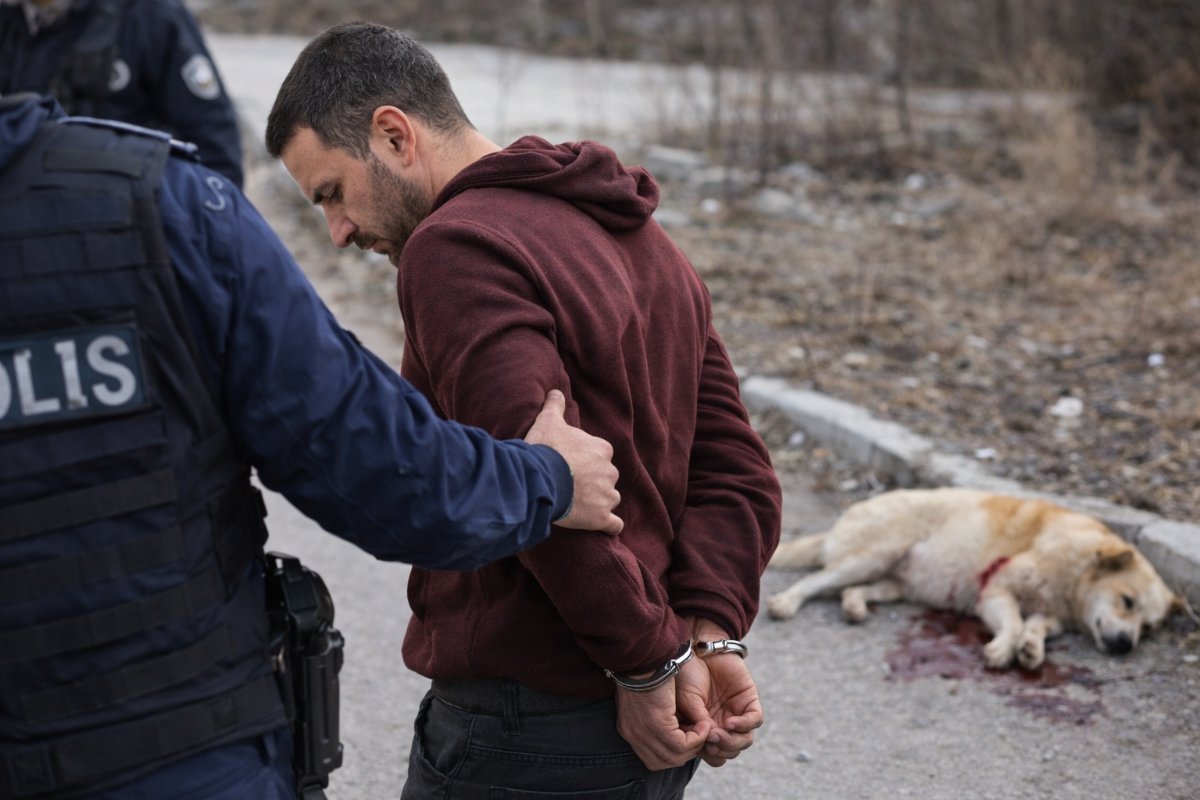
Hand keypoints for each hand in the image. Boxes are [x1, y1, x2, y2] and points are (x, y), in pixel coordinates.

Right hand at [524, 390, 621, 534]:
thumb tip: (556, 391)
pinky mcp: (601, 518)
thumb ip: (555, 406)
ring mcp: (607, 496)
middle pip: (606, 478)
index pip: (600, 455)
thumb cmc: (545, 449)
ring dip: (599, 502)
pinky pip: (614, 524)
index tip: (570, 465)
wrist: (541, 479)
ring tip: (579, 505)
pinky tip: (602, 526)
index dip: (585, 461)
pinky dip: (609, 525)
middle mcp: (610, 472)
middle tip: (570, 485)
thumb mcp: (548, 421)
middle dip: (593, 482)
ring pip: (610, 499)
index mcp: (602, 449)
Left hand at [615, 672, 710, 770]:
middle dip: (685, 753)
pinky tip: (703, 725)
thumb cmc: (649, 671)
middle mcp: (633, 735)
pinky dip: (697, 737)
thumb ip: (657, 720)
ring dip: (694, 746)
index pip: (651, 758)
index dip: (672, 753)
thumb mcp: (649, 701)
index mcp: (629, 730)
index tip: (687, 737)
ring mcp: (644, 732)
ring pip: (674, 756)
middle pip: (662, 762)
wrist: (644, 656)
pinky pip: (682, 744)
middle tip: (698, 736)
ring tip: (703, 729)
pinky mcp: (658, 724)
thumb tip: (678, 733)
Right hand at [683, 618, 762, 766]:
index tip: (700, 745)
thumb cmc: (687, 674)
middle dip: (721, 749)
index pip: (714, 754)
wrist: (699, 648)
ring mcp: (737, 712)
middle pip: (730, 751)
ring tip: (719, 732)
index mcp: (707, 728)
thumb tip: (708, 742)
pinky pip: (754, 720)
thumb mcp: (686, 701)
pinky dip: (744, 725)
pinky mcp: (749, 700)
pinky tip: (730, 722)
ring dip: (732, 742)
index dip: (709, 754)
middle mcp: (723, 723)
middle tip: (710, 739)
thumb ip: (697, 722)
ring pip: (744, 740)